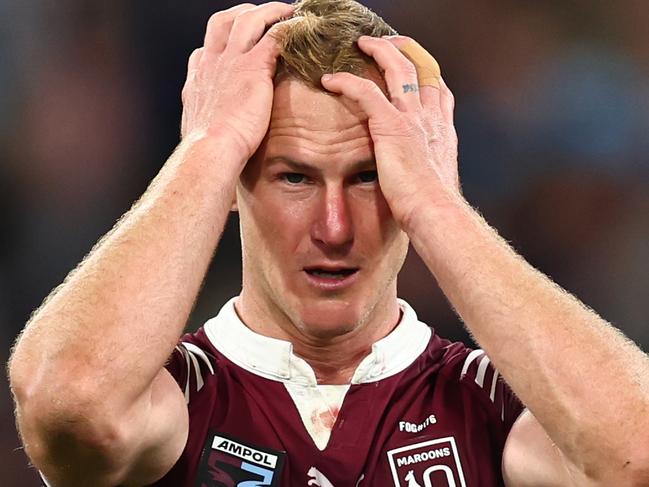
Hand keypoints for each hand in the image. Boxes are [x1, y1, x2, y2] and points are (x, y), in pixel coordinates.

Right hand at [181, 2, 293, 160]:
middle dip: (242, 14)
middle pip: (223, 22)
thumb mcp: (198, 130)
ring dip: (269, 12)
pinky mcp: (254, 66)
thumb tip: (207, 133)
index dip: (219, 45)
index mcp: (199, 80)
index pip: (204, 51)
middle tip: (261, 16)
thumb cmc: (207, 150)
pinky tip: (300, 28)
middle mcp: (212, 63)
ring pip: (249, 20)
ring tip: (287, 12)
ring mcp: (232, 61)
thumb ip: (206, 122)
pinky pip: (274, 35)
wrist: (211, 148)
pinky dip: (287, 28)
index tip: (232, 47)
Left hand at [320, 35, 460, 227]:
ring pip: (396, 68)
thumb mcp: (435, 180)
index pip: (437, 89)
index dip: (425, 71)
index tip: (413, 64)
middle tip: (384, 43)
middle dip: (402, 49)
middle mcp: (430, 117)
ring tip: (360, 45)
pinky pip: (365, 92)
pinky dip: (346, 82)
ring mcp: (412, 118)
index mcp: (441, 130)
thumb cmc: (432, 206)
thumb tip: (418, 175)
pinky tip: (330, 80)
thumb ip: (426, 167)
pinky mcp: (391, 125)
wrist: (435, 211)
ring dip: (377, 51)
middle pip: (419, 68)